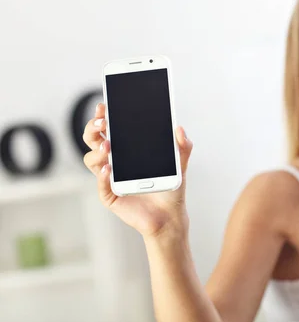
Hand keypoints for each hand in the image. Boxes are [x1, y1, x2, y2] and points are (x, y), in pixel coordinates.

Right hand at [82, 103, 193, 237]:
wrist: (170, 215)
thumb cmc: (170, 187)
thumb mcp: (180, 164)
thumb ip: (183, 146)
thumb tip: (180, 128)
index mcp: (126, 150)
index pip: (108, 129)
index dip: (103, 117)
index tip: (104, 106)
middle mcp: (114, 162)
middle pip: (93, 140)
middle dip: (93, 128)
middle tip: (103, 122)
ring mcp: (109, 178)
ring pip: (91, 159)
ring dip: (97, 151)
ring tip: (108, 146)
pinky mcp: (110, 196)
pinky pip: (101, 184)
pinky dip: (102, 175)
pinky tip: (108, 168)